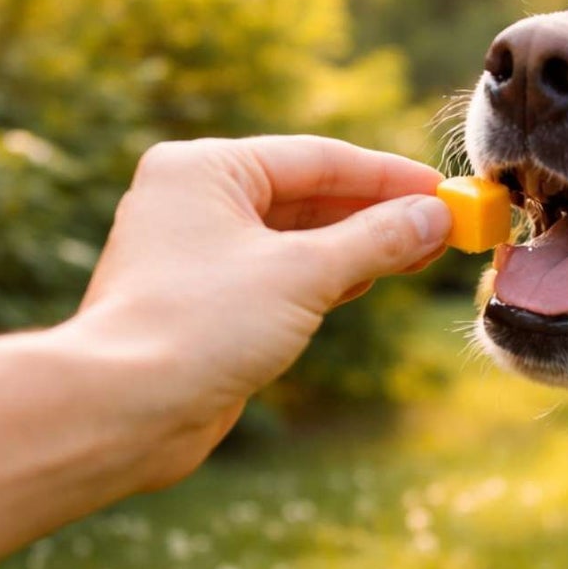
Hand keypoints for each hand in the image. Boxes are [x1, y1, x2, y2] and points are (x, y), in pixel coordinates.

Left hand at [66, 135, 448, 484]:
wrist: (124, 409)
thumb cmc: (197, 325)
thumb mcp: (303, 274)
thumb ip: (375, 241)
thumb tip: (434, 217)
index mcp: (203, 169)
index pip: (314, 158)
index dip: (385, 175)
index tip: (442, 189)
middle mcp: (194, 201)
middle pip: (305, 195)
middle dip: (376, 212)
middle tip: (443, 224)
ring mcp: (196, 254)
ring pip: (294, 238)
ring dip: (356, 246)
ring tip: (421, 251)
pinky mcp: (204, 303)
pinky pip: (278, 275)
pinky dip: (325, 277)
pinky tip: (370, 280)